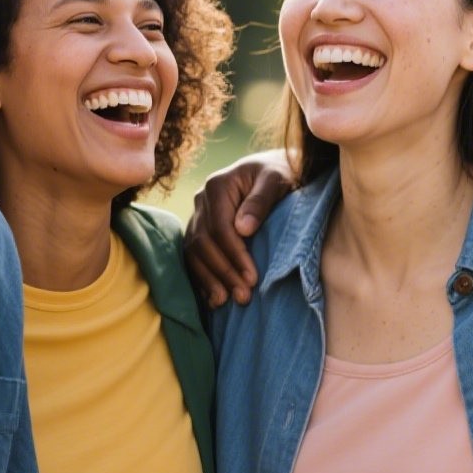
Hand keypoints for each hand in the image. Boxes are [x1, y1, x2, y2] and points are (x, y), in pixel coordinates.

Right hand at [185, 149, 294, 307]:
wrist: (271, 170)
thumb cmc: (279, 173)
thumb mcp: (276, 180)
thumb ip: (261, 200)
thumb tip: (243, 229)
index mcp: (217, 186)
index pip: (220, 227)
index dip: (234, 255)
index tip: (252, 279)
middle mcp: (201, 200)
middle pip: (204, 242)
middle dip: (223, 272)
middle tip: (242, 296)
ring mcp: (197, 215)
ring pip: (193, 251)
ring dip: (208, 279)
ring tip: (223, 302)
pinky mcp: (199, 228)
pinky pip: (193, 256)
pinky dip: (201, 276)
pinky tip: (212, 296)